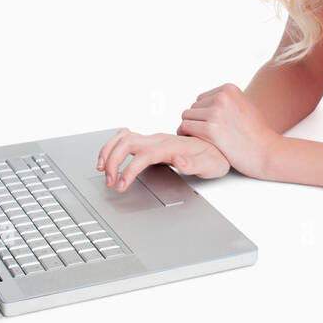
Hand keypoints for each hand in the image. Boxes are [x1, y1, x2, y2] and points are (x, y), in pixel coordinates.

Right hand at [97, 130, 230, 191]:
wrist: (219, 147)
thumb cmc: (215, 157)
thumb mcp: (209, 165)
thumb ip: (193, 163)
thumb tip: (178, 160)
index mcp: (171, 146)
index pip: (143, 155)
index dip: (129, 170)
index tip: (121, 185)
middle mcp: (160, 140)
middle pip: (127, 142)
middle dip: (112, 161)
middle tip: (109, 181)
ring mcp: (154, 140)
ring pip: (123, 138)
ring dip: (109, 152)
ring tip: (102, 170)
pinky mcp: (151, 143)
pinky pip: (127, 139)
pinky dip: (113, 147)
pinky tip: (110, 158)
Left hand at [177, 83, 278, 177]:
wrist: (266, 151)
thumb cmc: (256, 133)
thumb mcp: (243, 105)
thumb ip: (226, 100)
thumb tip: (204, 102)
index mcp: (229, 89)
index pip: (201, 99)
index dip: (206, 115)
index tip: (217, 126)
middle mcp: (222, 97)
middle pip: (193, 107)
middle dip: (199, 121)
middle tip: (213, 135)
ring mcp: (216, 112)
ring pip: (186, 117)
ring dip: (193, 129)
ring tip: (209, 139)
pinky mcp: (210, 129)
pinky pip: (185, 128)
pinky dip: (188, 135)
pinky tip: (201, 142)